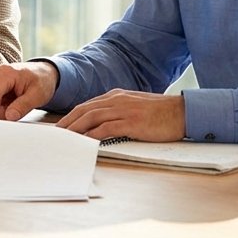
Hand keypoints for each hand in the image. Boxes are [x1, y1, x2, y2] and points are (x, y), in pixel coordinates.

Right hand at [0, 62, 57, 120]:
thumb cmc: (41, 81)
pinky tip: (10, 100)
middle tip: (18, 108)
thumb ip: (23, 106)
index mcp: (5, 73)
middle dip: (1, 112)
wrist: (42, 73)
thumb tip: (9, 116)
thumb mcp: (37, 95)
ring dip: (0, 110)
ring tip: (15, 102)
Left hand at [55, 89, 184, 141]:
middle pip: (84, 110)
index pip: (87, 105)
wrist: (183, 112)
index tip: (60, 126)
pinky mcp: (131, 122)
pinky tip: (83, 142)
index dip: (71, 116)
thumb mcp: (135, 107)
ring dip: (74, 129)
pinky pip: (106, 128)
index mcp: (116, 96)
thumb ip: (119, 111)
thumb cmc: (161, 113)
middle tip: (54, 134)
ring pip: (91, 117)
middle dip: (67, 122)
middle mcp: (116, 100)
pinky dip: (92, 135)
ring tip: (63, 139)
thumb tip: (103, 125)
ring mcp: (124, 110)